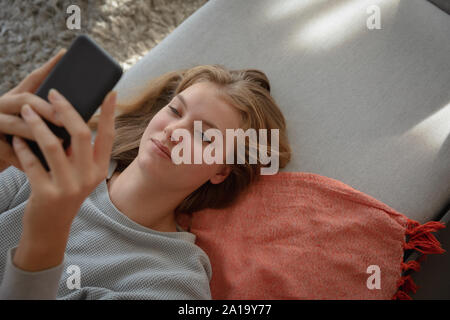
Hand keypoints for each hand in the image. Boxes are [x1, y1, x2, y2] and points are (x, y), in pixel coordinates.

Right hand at [0, 49, 65, 170]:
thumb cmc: (19, 142)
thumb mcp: (33, 126)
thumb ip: (48, 118)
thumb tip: (78, 117)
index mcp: (17, 98)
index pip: (34, 78)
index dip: (49, 67)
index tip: (66, 54)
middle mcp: (3, 104)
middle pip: (25, 99)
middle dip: (47, 108)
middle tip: (66, 118)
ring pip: (13, 123)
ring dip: (37, 133)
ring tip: (58, 141)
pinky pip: (5, 150)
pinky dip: (22, 158)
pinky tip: (36, 165)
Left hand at [12, 88, 116, 270]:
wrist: (51, 227)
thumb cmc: (64, 194)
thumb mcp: (80, 175)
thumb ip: (81, 154)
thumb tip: (74, 121)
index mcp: (99, 170)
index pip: (108, 136)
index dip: (108, 114)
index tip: (109, 93)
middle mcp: (89, 177)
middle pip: (81, 134)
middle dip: (66, 109)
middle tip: (53, 93)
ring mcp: (69, 187)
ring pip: (54, 145)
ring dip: (37, 124)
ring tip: (26, 110)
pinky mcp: (47, 194)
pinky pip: (32, 163)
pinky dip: (22, 148)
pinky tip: (16, 139)